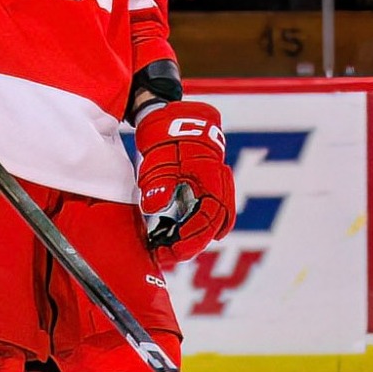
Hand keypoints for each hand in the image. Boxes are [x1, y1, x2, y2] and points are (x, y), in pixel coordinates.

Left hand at [135, 101, 235, 265]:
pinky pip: (207, 212)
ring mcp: (215, 186)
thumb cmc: (166, 136)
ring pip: (210, 221)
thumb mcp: (158, 158)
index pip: (206, 221)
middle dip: (189, 244)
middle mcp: (218, 187)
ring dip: (192, 237)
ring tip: (167, 249)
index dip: (189, 241)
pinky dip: (195, 226)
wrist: (173, 115)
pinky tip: (178, 236)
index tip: (169, 253)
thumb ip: (158, 184)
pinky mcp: (207, 186)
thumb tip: (154, 210)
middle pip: (210, 225)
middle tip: (164, 256)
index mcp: (211, 181)